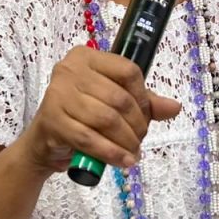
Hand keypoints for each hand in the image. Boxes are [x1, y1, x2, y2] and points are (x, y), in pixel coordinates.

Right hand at [24, 46, 180, 172]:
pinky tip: (123, 161)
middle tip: (139, 140)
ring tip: (133, 153)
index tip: (147, 117)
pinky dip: (111, 152)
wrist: (44, 142)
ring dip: (126, 141)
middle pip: (119, 97)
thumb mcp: (113, 103)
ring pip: (106, 119)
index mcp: (87, 57)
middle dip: (137, 125)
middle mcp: (70, 69)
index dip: (143, 97)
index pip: (128, 70)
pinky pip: (89, 138)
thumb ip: (144, 103)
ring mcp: (58, 93)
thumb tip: (174, 107)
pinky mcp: (52, 120)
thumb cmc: (82, 116)